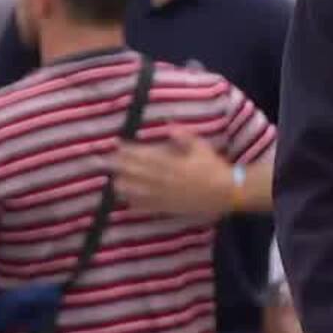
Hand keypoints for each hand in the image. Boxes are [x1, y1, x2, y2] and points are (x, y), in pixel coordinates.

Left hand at [115, 128, 235, 220]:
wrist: (227, 192)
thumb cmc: (214, 167)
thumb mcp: (201, 147)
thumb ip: (184, 137)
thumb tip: (169, 125)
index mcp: (173, 163)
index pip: (146, 156)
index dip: (130, 150)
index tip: (117, 145)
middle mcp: (167, 180)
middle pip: (140, 173)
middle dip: (122, 167)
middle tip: (105, 162)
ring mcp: (168, 195)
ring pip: (142, 191)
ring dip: (127, 186)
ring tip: (113, 182)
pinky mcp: (171, 207)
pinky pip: (151, 207)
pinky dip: (138, 204)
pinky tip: (127, 203)